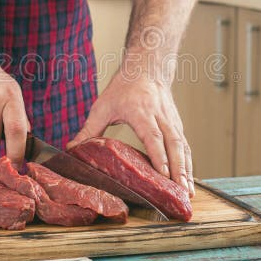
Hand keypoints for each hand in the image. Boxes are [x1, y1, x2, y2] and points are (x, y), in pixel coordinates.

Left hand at [66, 70, 193, 196]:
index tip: (164, 174)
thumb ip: (89, 130)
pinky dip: (188, 163)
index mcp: (141, 112)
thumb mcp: (102, 106)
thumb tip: (71, 149)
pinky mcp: (178, 125)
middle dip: (179, 169)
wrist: (146, 69)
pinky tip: (188, 180)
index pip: (153, 136)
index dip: (160, 156)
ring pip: (183, 146)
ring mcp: (172, 121)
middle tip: (182, 191)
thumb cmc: (123, 88)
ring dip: (187, 170)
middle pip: (174, 144)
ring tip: (189, 192)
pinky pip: (185, 146)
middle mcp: (160, 117)